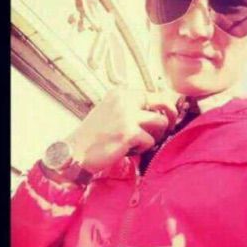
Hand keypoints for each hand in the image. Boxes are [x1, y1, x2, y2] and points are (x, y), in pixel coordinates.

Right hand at [65, 86, 179, 173]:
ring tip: (139, 142)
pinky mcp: (129, 133)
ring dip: (154, 135)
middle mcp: (124, 100)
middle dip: (170, 116)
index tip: (165, 117)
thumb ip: (132, 108)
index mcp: (120, 93)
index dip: (163, 107)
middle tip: (167, 128)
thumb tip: (160, 112)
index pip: (153, 94)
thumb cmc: (94, 136)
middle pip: (163, 102)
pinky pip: (150, 141)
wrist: (76, 153)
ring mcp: (127, 116)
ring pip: (161, 122)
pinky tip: (127, 150)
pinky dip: (142, 148)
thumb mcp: (111, 112)